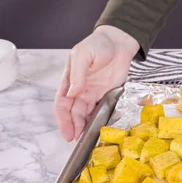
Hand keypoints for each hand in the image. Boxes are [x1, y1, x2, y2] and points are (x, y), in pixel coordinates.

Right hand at [54, 25, 138, 141]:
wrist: (119, 42)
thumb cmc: (97, 44)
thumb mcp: (83, 55)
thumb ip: (78, 75)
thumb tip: (73, 93)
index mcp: (69, 80)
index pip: (62, 103)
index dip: (63, 119)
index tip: (67, 132)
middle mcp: (80, 90)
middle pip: (74, 112)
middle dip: (74, 127)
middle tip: (77, 140)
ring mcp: (94, 93)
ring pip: (87, 114)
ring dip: (85, 126)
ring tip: (88, 137)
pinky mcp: (108, 94)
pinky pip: (103, 110)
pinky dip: (101, 119)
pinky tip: (101, 127)